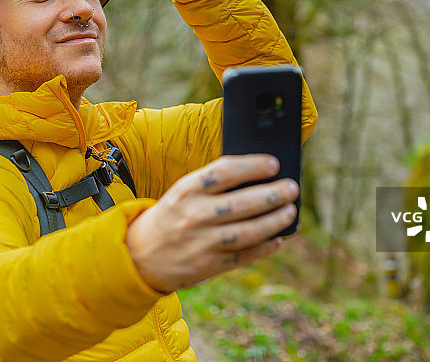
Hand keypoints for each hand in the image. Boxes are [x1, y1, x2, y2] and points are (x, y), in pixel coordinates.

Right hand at [125, 155, 298, 292]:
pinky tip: (277, 239)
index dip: (253, 166)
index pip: (225, 172)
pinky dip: (264, 247)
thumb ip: (214, 184)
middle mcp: (194, 215)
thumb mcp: (183, 192)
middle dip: (273, 194)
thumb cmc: (171, 216)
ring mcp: (201, 242)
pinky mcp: (208, 265)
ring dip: (274, 221)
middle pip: (242, 203)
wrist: (139, 255)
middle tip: (291, 188)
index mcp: (186, 190)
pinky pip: (243, 256)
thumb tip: (258, 179)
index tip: (273, 164)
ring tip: (289, 211)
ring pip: (248, 231)